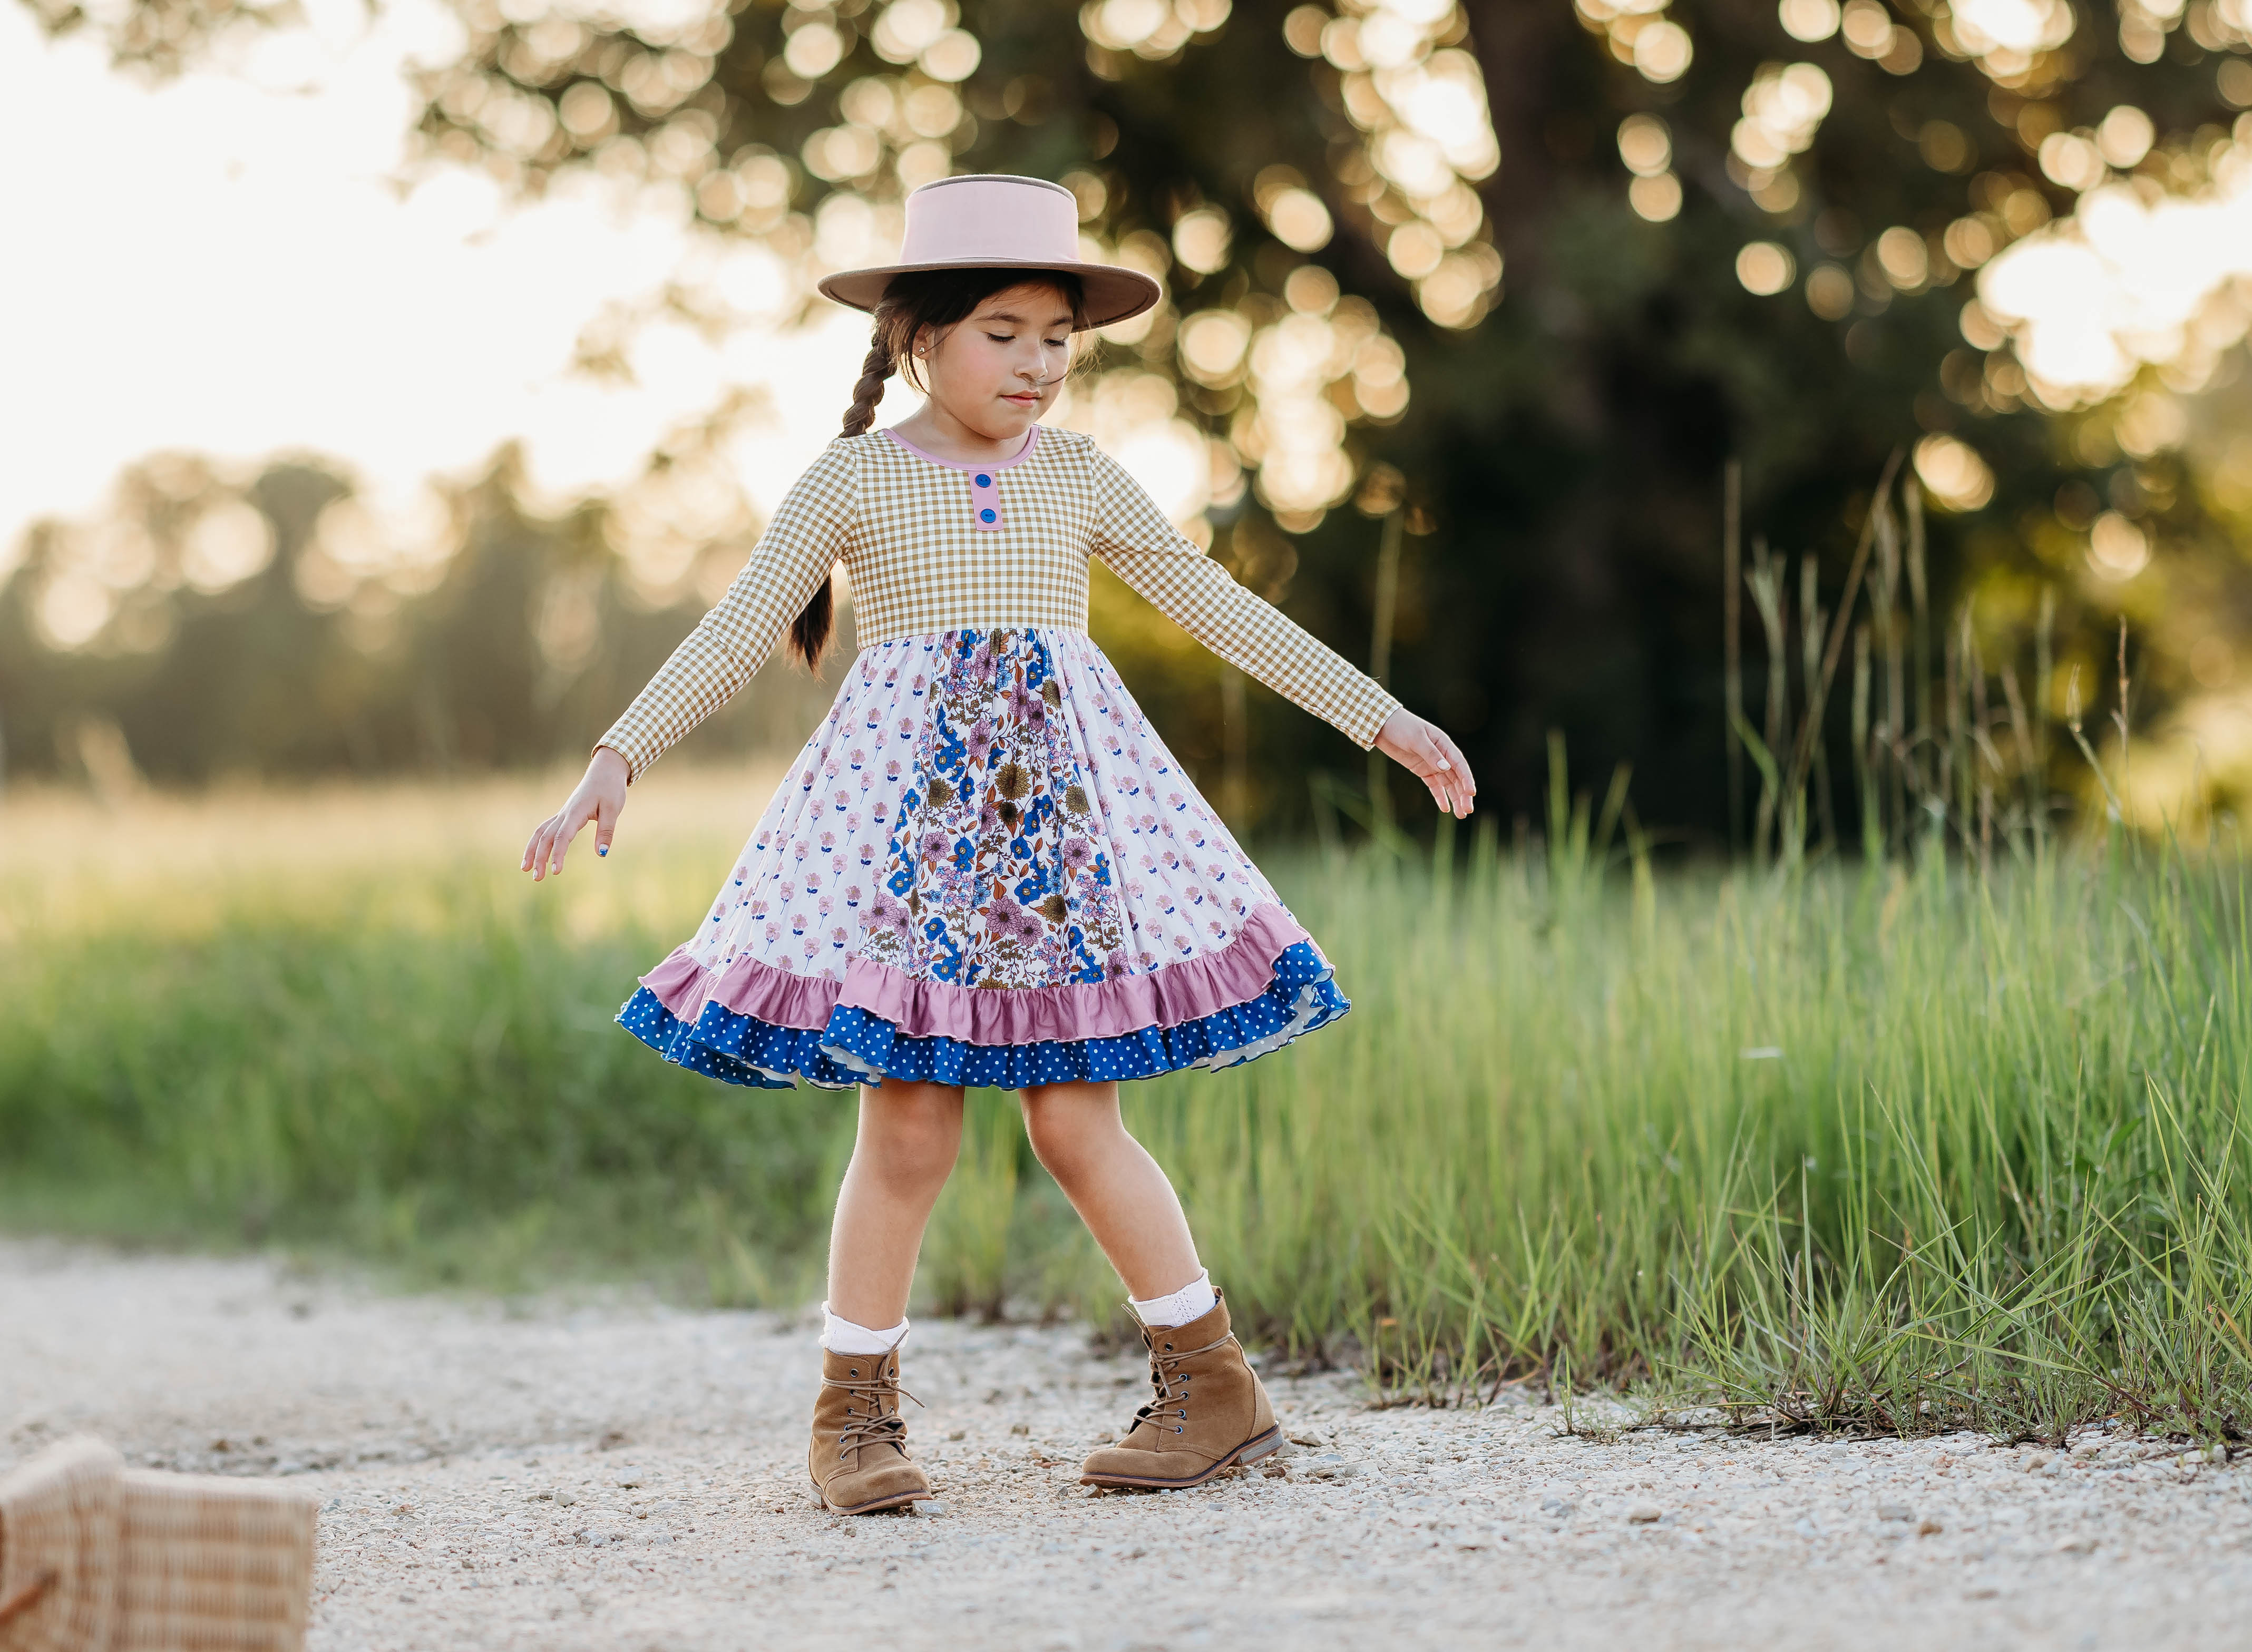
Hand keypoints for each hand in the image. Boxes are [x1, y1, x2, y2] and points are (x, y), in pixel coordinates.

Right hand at [522, 747, 628, 880]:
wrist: (605, 770)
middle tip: (537, 878)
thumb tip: (601, 853)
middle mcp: (565, 813)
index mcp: (576, 812)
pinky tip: (537, 854)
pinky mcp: (564, 814)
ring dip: (532, 850)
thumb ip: (606, 831)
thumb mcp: (613, 809)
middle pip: (546, 837)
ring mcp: (563, 813)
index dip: (558, 854)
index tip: (556, 871)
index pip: (562, 836)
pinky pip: (546, 829)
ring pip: (541, 832)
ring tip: (525, 869)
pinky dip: (539, 842)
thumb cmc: (610, 788)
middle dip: (539, 857)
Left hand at [1374, 708, 1476, 819]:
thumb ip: (1430, 754)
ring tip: (1461, 815)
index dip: (1466, 779)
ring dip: (1455, 798)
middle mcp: (1442, 755)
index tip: (1471, 793)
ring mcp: (1432, 764)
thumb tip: (1446, 768)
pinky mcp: (1422, 770)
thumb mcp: (1416, 739)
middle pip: (1457, 777)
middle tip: (1467, 810)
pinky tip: (1445, 809)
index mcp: (1444, 744)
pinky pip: (1434, 786)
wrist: (1383, 726)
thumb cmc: (1402, 727)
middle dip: (1463, 794)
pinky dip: (1440, 796)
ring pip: (1448, 784)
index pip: (1459, 764)